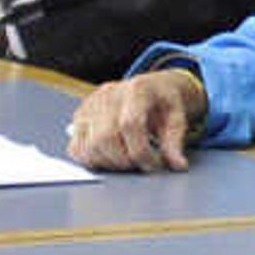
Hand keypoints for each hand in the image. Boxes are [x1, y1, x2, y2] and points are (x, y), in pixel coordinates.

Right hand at [67, 68, 204, 171]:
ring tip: (127, 161)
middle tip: (141, 165)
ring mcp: (90, 105)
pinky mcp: (80, 117)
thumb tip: (178, 164)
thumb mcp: (177, 117)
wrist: (151, 89)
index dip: (141, 152)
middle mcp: (109, 94)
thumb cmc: (163, 102)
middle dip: (125, 161)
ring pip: (89, 146)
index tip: (153, 165)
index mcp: (137, 89)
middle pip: (106, 137)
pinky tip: (110, 158)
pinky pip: (76, 147)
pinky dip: (91, 160)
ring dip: (109, 163)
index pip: (130, 124)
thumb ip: (175, 141)